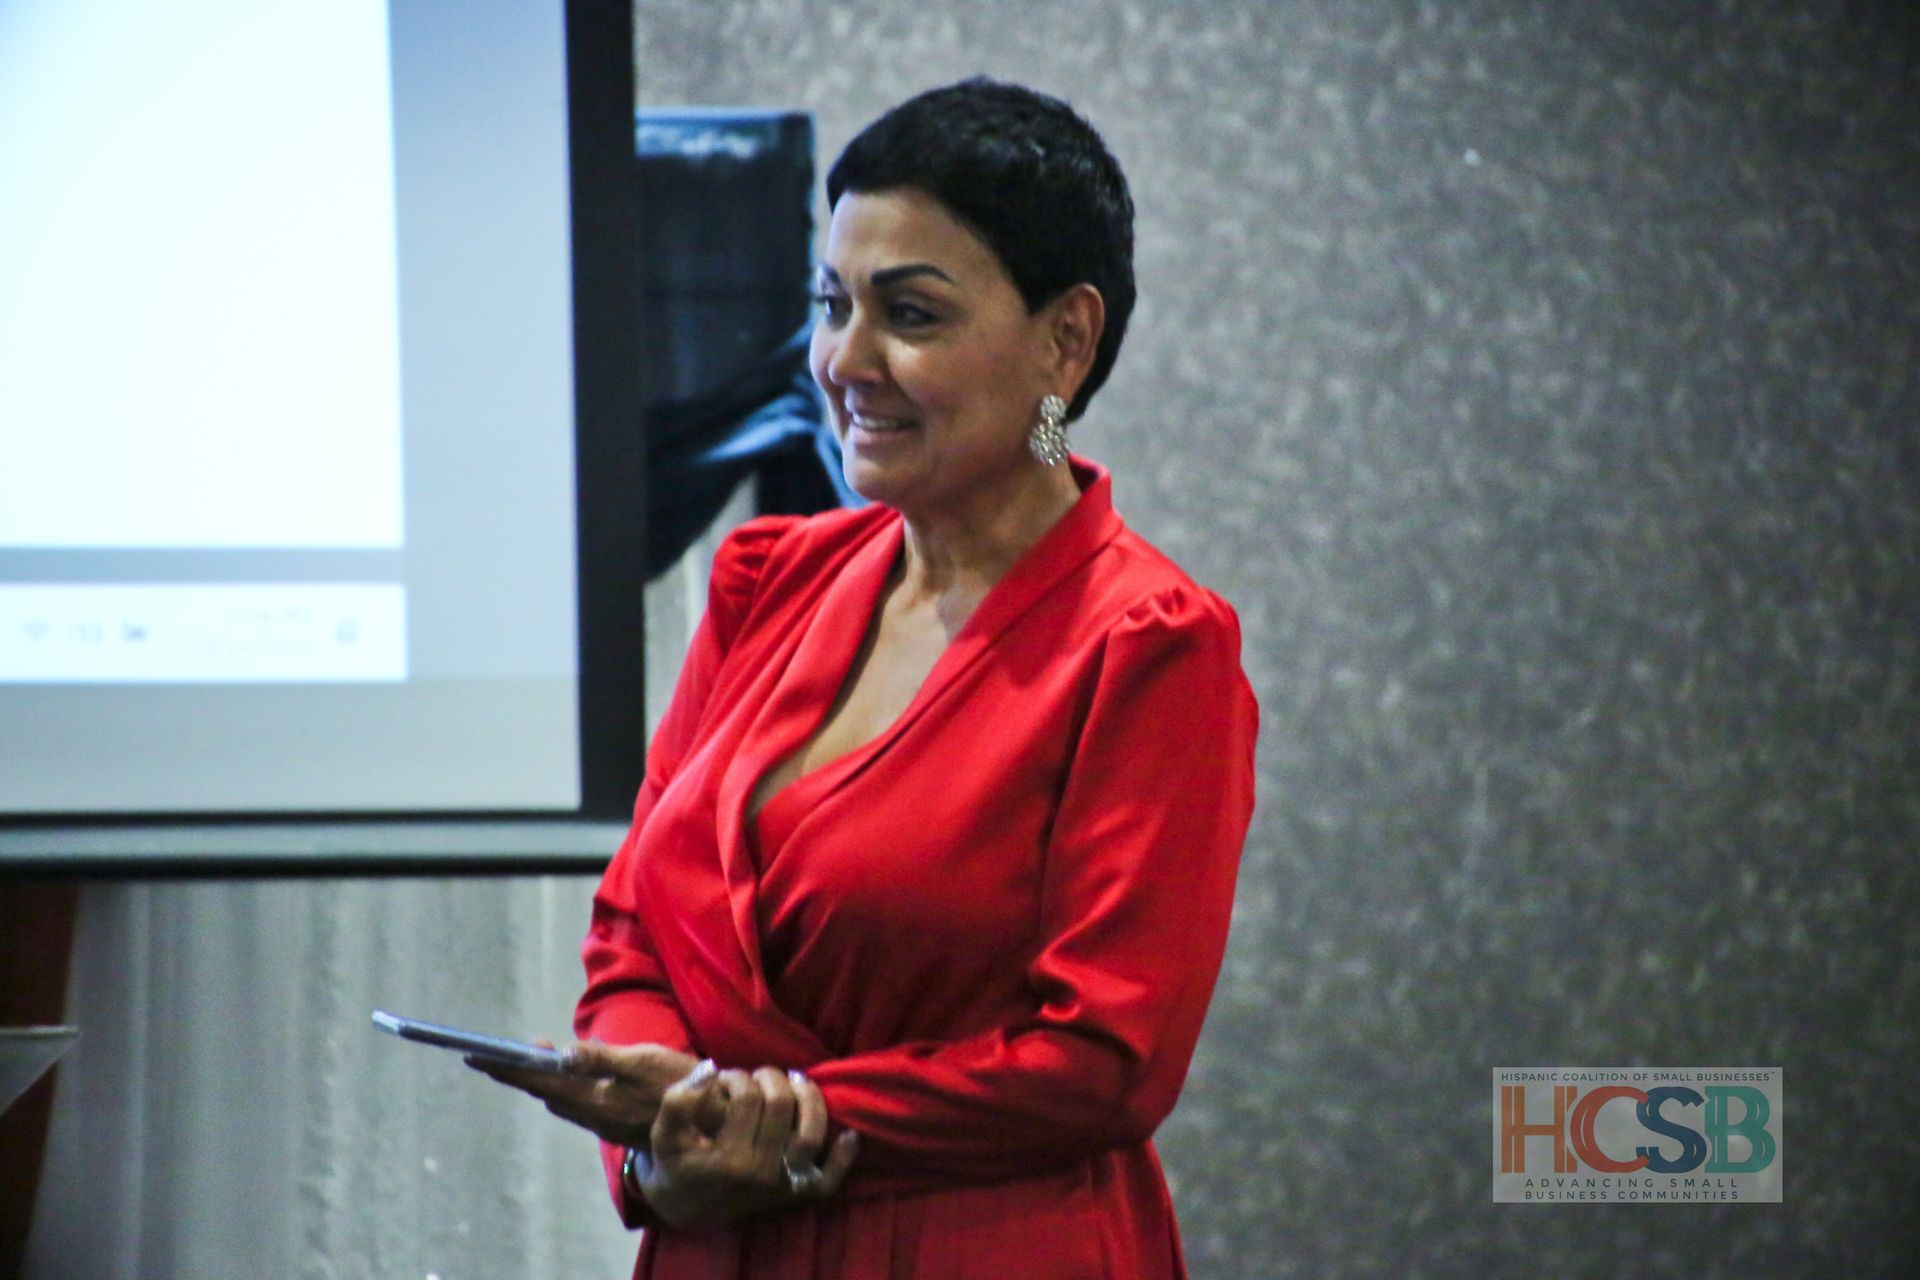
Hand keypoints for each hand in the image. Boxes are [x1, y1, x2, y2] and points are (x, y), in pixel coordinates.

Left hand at [466, 1039, 697, 1147]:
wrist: (713, 1123)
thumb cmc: (681, 1085)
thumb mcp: (645, 1061)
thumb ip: (603, 1059)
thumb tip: (562, 1053)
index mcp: (594, 1097)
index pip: (540, 1080)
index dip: (508, 1068)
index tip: (477, 1056)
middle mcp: (593, 1113)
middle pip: (545, 1090)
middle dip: (518, 1072)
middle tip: (492, 1055)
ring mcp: (604, 1119)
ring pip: (560, 1098)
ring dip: (539, 1079)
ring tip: (525, 1059)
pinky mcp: (616, 1120)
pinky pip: (576, 1103)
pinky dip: (562, 1086)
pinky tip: (567, 1077)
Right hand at [639, 1060, 859, 1227]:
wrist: (686, 1208)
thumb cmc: (676, 1163)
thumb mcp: (665, 1133)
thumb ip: (680, 1099)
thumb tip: (710, 1068)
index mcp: (728, 1159)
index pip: (746, 1098)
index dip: (736, 1077)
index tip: (725, 1077)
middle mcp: (759, 1175)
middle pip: (781, 1106)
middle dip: (771, 1078)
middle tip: (758, 1075)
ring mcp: (781, 1187)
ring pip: (810, 1133)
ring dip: (808, 1098)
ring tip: (795, 1082)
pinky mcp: (793, 1196)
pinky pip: (827, 1181)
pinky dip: (842, 1158)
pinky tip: (849, 1135)